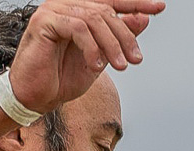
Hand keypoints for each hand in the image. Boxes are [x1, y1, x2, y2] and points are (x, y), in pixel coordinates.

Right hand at [7, 0, 166, 113]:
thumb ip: (117, 38)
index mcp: (77, 10)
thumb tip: (143, 18)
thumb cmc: (61, 79)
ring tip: (120, 66)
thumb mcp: (100, 58)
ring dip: (112, 45)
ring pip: (94, 19)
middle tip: (136, 59)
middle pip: (106, 11)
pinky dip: (92, 48)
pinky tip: (96, 66)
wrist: (34, 98)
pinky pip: (78, 28)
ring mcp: (53, 9)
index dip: (136, 4)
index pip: (111, 1)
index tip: (159, 8)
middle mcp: (65, 4)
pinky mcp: (44, 20)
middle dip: (125, 36)